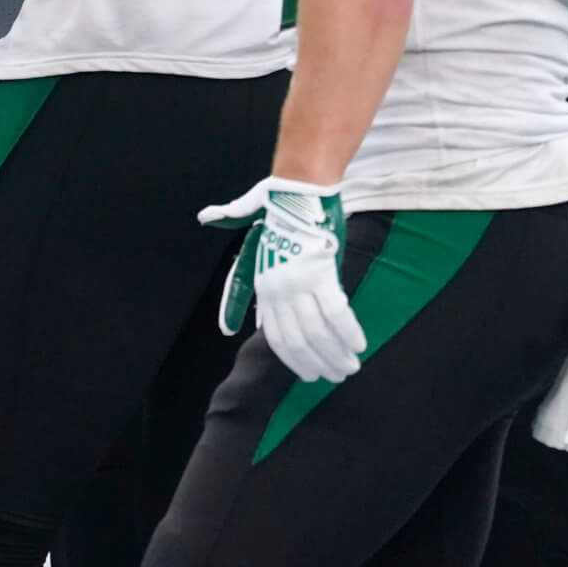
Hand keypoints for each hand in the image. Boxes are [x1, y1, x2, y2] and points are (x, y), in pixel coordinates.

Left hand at [200, 177, 365, 383]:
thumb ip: (235, 235)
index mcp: (263, 284)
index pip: (275, 335)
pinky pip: (337, 314)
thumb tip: (207, 221)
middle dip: (318, 363)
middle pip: (297, 340)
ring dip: (336, 354)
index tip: (308, 373)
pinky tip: (359, 344)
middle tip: (337, 375)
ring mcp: (298, 283)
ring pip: (316, 333)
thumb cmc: (278, 210)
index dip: (293, 359)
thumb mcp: (252, 232)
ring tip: (351, 366)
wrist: (298, 191)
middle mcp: (277, 289)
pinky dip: (348, 333)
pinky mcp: (321, 274)